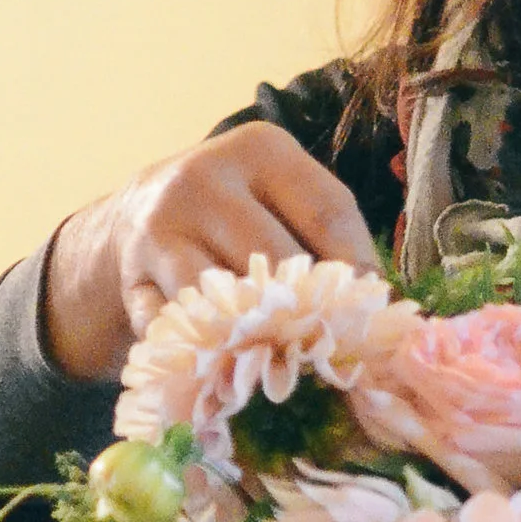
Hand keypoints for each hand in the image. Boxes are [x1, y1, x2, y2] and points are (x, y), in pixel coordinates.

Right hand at [41, 123, 380, 382]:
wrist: (138, 216)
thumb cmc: (238, 216)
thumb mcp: (280, 200)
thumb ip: (326, 237)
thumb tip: (387, 310)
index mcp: (261, 149)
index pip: (327, 213)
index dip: (358, 271)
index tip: (376, 316)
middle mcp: (206, 179)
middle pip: (277, 258)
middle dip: (311, 311)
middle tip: (338, 353)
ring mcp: (162, 229)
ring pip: (225, 299)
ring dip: (260, 340)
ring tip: (291, 369)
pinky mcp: (133, 280)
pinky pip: (181, 330)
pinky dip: (208, 356)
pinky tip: (232, 372)